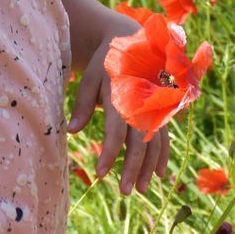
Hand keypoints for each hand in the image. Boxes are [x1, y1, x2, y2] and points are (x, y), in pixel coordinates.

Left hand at [67, 36, 170, 195]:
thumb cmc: (106, 65)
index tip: (100, 173)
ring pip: (155, 142)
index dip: (110, 153)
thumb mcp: (90, 79)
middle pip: (139, 141)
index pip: (116, 131)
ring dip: (149, 167)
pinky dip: (163, 156)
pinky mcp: (161, 110)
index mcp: (121, 94)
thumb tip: (70, 132)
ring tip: (140, 189)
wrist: (131, 43)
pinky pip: (164, 136)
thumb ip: (82, 105)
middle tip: (123, 191)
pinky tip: (159, 175)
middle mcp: (141, 103)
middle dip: (132, 168)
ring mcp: (155, 107)